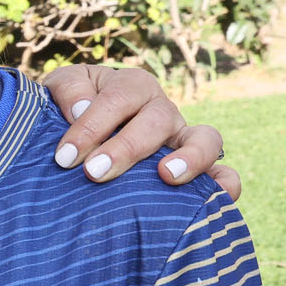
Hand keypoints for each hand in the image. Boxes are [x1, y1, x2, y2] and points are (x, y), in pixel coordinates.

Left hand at [39, 65, 239, 201]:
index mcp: (131, 86)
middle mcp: (162, 110)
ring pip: (204, 139)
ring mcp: (182, 139)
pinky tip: (220, 198)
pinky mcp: (195, 168)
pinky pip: (222, 173)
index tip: (65, 156)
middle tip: (94, 173)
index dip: (91, 127)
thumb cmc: (69, 109)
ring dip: (190, 157)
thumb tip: (81, 109)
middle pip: (156, 120)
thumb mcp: (60, 88)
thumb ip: (69, 90)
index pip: (117, 100)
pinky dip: (225, 183)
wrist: (74, 132)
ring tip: (166, 176)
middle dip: (126, 147)